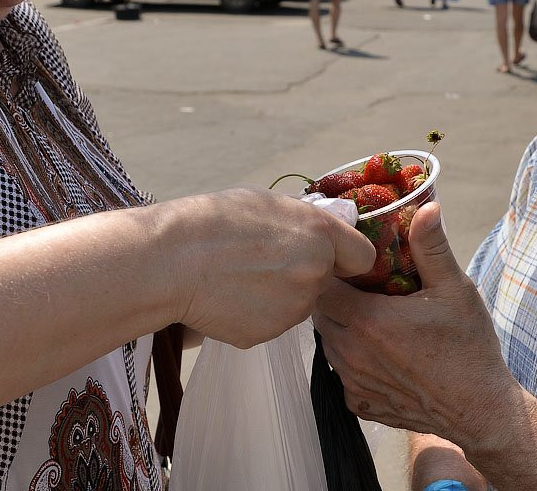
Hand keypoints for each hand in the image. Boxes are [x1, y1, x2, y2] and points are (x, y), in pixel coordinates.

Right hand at [162, 188, 374, 348]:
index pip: (362, 256)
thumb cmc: (214, 222)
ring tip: (241, 278)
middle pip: (326, 280)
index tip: (331, 255)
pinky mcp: (268, 334)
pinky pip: (271, 323)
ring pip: (298, 303)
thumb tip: (324, 226)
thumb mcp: (267, 201)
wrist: (173, 261)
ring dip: (281, 295)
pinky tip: (230, 297)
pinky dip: (256, 314)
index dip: (347, 256)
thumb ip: (305, 219)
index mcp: (320, 234)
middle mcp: (316, 273)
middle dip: (305, 273)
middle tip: (266, 261)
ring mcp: (294, 308)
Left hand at [314, 203, 519, 448]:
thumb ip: (431, 246)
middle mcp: (351, 353)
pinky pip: (341, 373)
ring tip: (372, 317)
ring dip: (342, 327)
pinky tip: (381, 352)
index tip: (354, 267)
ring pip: (328, 343)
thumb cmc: (468, 347)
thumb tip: (427, 206)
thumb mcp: (454, 289)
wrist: (479, 409)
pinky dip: (353, 359)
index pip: (323, 286)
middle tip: (364, 288)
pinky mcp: (359, 404)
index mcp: (367, 320)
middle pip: (321, 314)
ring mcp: (352, 382)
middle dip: (336, 297)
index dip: (334, 273)